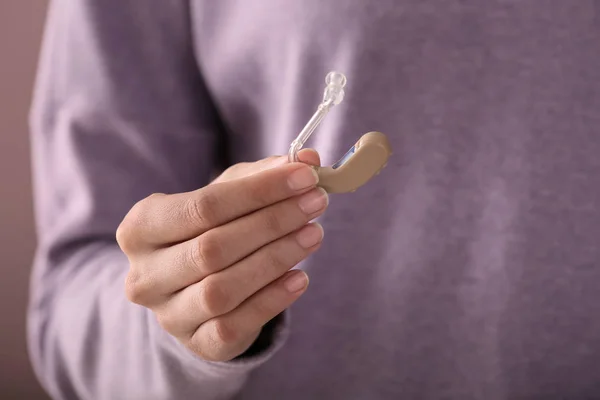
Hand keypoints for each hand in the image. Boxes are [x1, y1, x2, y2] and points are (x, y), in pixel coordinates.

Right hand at [116, 150, 327, 361]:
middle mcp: (145, 274)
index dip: (259, 191)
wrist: (193, 289)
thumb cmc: (210, 231)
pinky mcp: (196, 342)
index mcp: (141, 227)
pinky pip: (234, 325)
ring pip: (222, 289)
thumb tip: (308, 160)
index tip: (304, 176)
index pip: (203, 206)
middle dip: (272, 222)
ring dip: (275, 259)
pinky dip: (271, 300)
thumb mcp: (228, 197)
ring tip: (313, 235)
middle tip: (316, 203)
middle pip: (213, 248)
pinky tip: (300, 277)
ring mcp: (167, 314)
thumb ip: (262, 177)